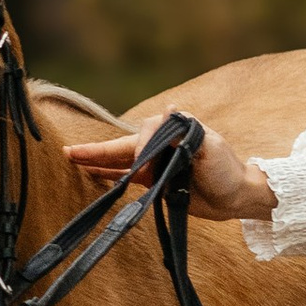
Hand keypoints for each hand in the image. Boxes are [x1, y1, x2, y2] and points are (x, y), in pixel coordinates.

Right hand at [64, 121, 276, 223]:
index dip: (139, 149)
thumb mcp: (211, 148)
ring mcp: (157, 163)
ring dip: (98, 161)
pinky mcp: (156, 182)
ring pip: (121, 160)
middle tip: (68, 152)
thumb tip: (169, 109)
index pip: (145, 134)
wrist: (237, 196)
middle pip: (123, 146)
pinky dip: (111, 176)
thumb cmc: (227, 170)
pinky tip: (93, 175)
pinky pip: (128, 177)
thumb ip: (188, 133)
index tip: (142, 168)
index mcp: (173, 131)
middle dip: (96, 150)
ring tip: (72, 160)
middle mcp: (161, 145)